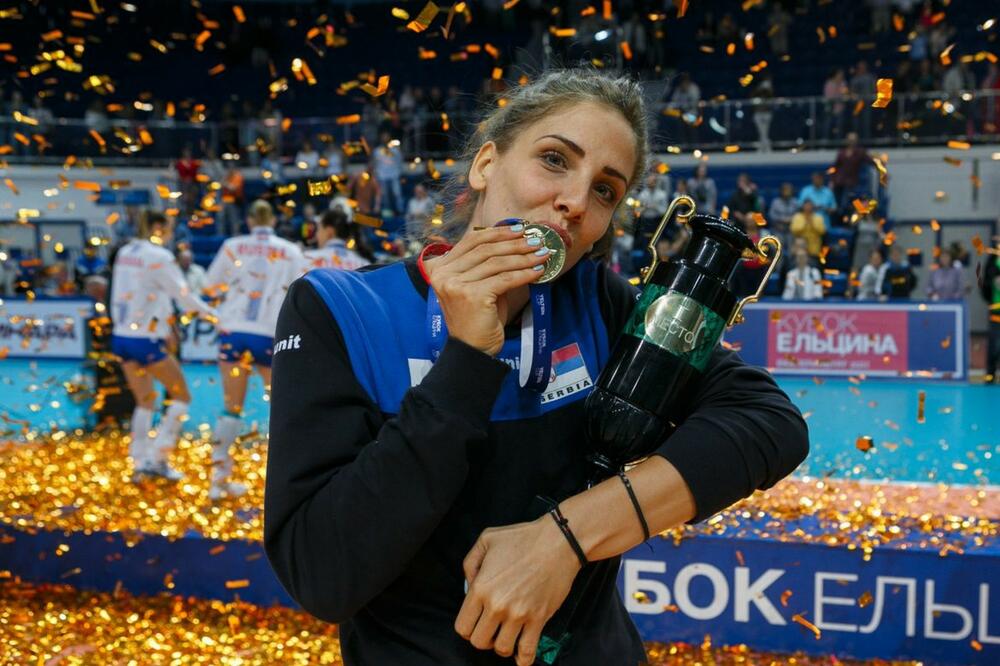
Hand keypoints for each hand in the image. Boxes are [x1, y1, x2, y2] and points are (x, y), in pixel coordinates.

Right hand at [425, 225, 550, 355]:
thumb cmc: (478, 318)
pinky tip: (538, 272)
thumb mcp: (478, 286)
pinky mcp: (472, 296)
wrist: (472, 350)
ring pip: (497, 263)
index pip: (471, 241)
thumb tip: (518, 242)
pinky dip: (524, 274)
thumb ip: (488, 265)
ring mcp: (456, 285)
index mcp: (440, 268)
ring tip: (542, 254)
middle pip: (485, 250)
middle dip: (515, 243)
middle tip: (536, 240)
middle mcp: (444, 274)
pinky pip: (504, 279)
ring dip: (524, 257)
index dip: (497, 233)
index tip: (519, 229)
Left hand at [455, 517, 581, 664]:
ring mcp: (518, 614)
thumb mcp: (486, 540)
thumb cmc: (522, 538)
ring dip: (502, 645)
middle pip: (479, 641)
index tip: (476, 622)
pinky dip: (523, 659)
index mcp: (481, 587)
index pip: (463, 627)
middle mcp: (497, 605)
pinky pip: (527, 651)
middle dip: (483, 638)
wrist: (558, 542)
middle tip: (491, 628)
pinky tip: (520, 656)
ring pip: (502, 649)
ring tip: (506, 634)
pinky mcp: (538, 619)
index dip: (467, 627)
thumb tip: (468, 587)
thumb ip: (470, 564)